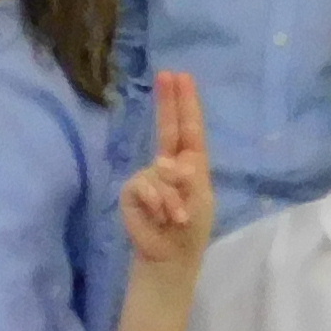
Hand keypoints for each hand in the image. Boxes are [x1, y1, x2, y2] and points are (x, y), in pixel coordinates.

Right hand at [122, 71, 215, 267]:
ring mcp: (148, 175)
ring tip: (177, 218)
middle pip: (167, 126)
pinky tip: (161, 217)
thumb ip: (185, 177)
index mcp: (190, 162)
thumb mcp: (199, 199)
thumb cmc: (191, 228)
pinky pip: (145, 187)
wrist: (170, 256)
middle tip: (167, 75)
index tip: (181, 76)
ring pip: (160, 171)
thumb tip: (163, 163)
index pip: (188, 127)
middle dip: (168, 101)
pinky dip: (157, 203)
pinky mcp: (132, 190)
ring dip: (172, 197)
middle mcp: (168, 162)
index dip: (185, 102)